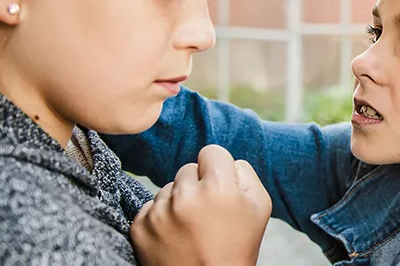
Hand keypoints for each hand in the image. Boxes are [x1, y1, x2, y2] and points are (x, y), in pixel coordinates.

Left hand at [131, 145, 271, 265]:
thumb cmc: (238, 247)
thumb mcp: (259, 207)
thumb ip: (245, 173)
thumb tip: (226, 161)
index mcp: (218, 187)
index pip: (210, 151)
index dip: (218, 168)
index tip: (219, 187)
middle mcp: (185, 196)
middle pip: (187, 169)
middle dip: (197, 186)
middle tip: (208, 214)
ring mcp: (159, 213)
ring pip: (167, 188)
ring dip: (178, 202)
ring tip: (192, 228)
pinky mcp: (140, 227)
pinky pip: (150, 207)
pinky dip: (161, 219)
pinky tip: (176, 236)